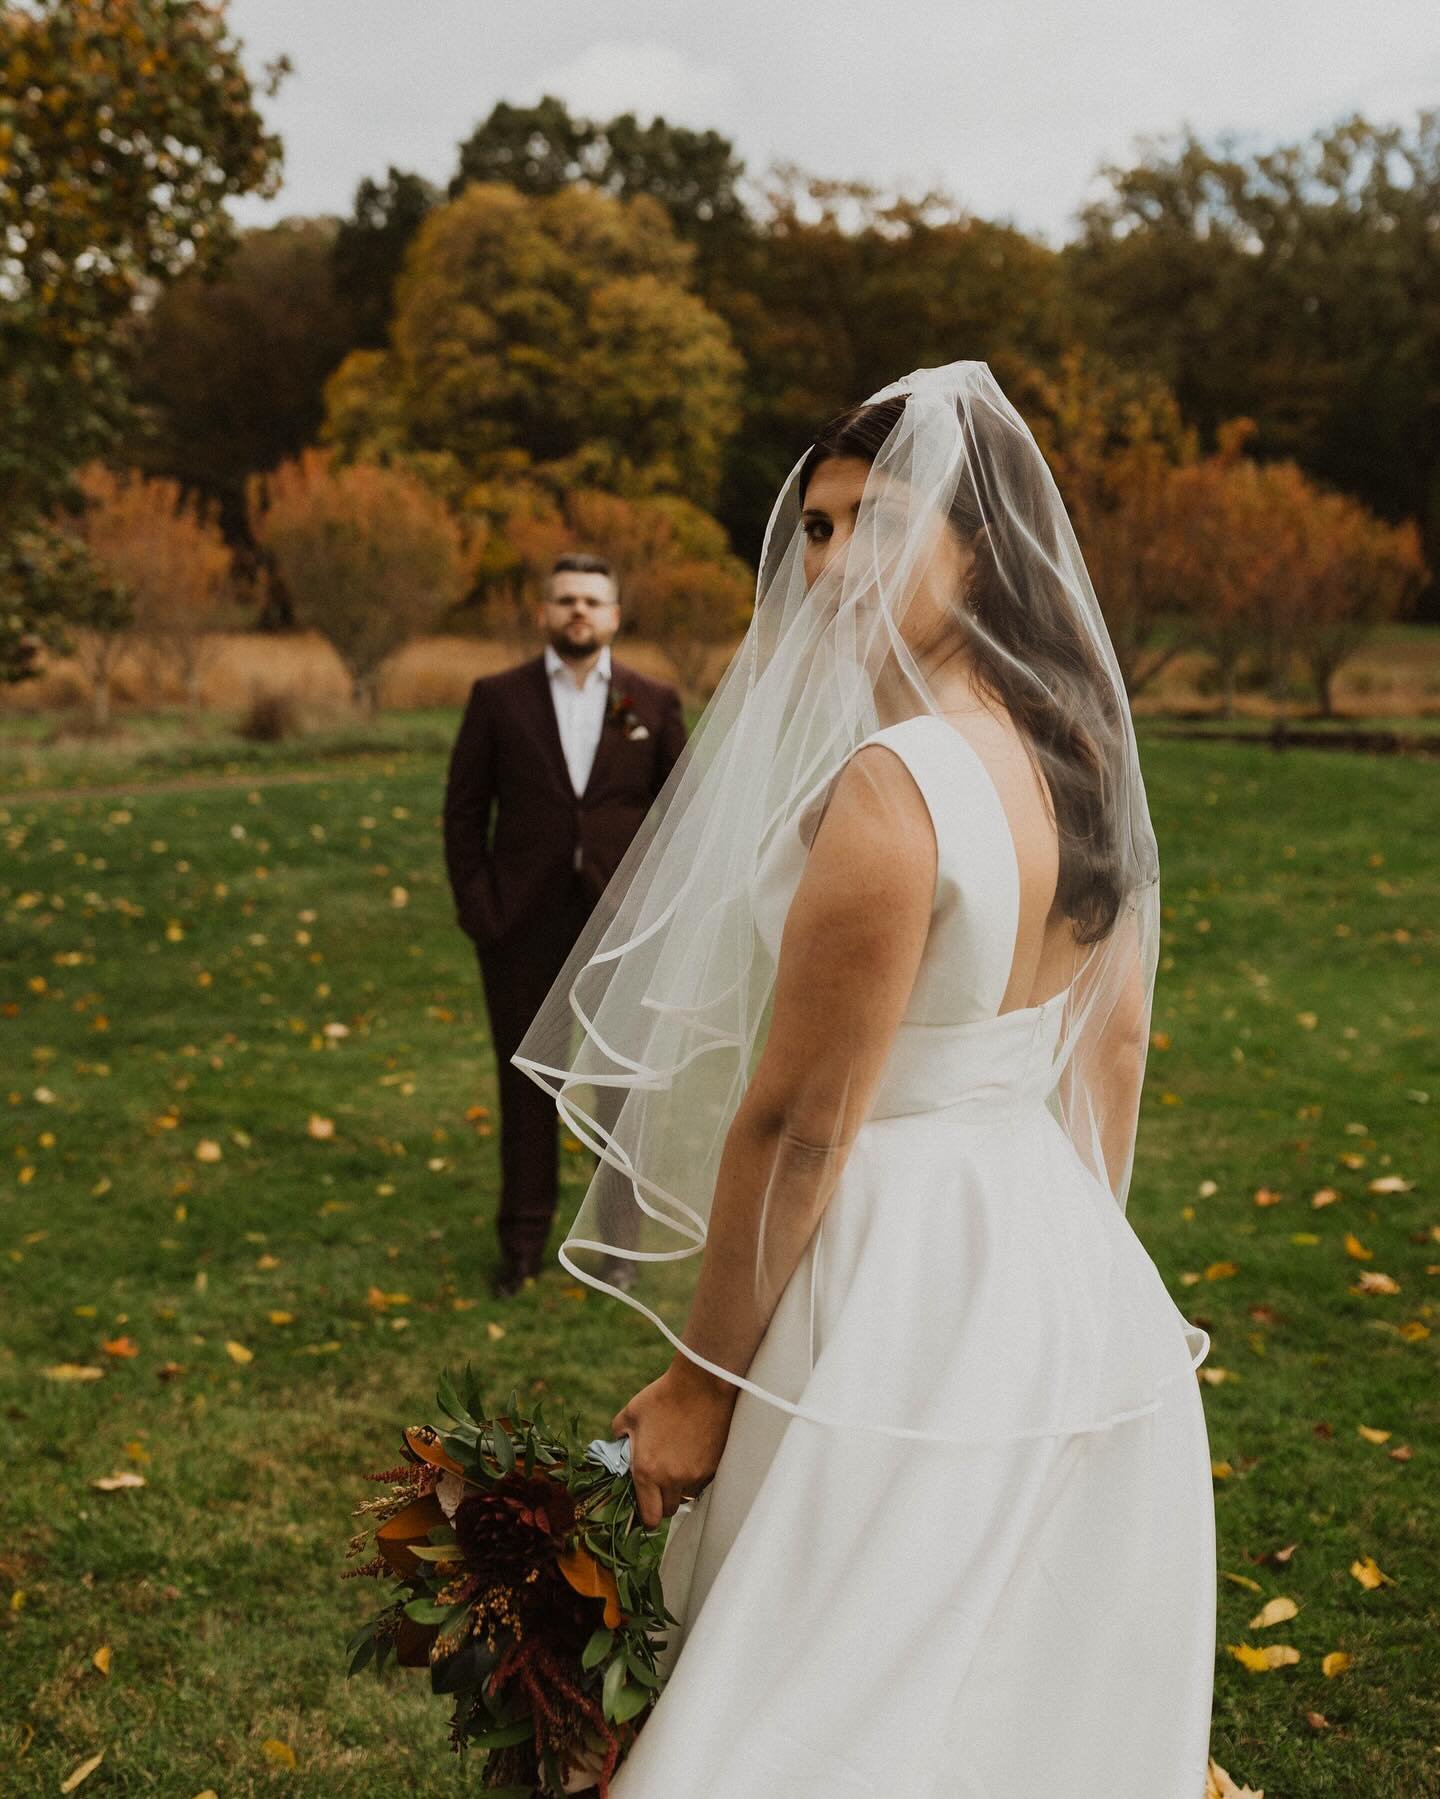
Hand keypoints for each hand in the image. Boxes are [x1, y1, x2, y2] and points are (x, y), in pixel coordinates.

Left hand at [612, 1356, 737, 1527]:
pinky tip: (693, 1453)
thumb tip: (619, 1446)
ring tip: (678, 1463)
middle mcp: (672, 1479)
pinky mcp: (714, 1466)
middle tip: (660, 1484)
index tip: (644, 1508)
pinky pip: (703, 1481)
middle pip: (668, 1510)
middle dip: (662, 1502)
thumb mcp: (630, 1414)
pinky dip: (697, 1475)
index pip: (648, 1517)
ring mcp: (696, 1474)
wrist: (702, 1383)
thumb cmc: (663, 1396)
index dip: (645, 1518)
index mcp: (647, 1471)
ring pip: (687, 1495)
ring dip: (681, 1488)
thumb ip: (619, 1436)